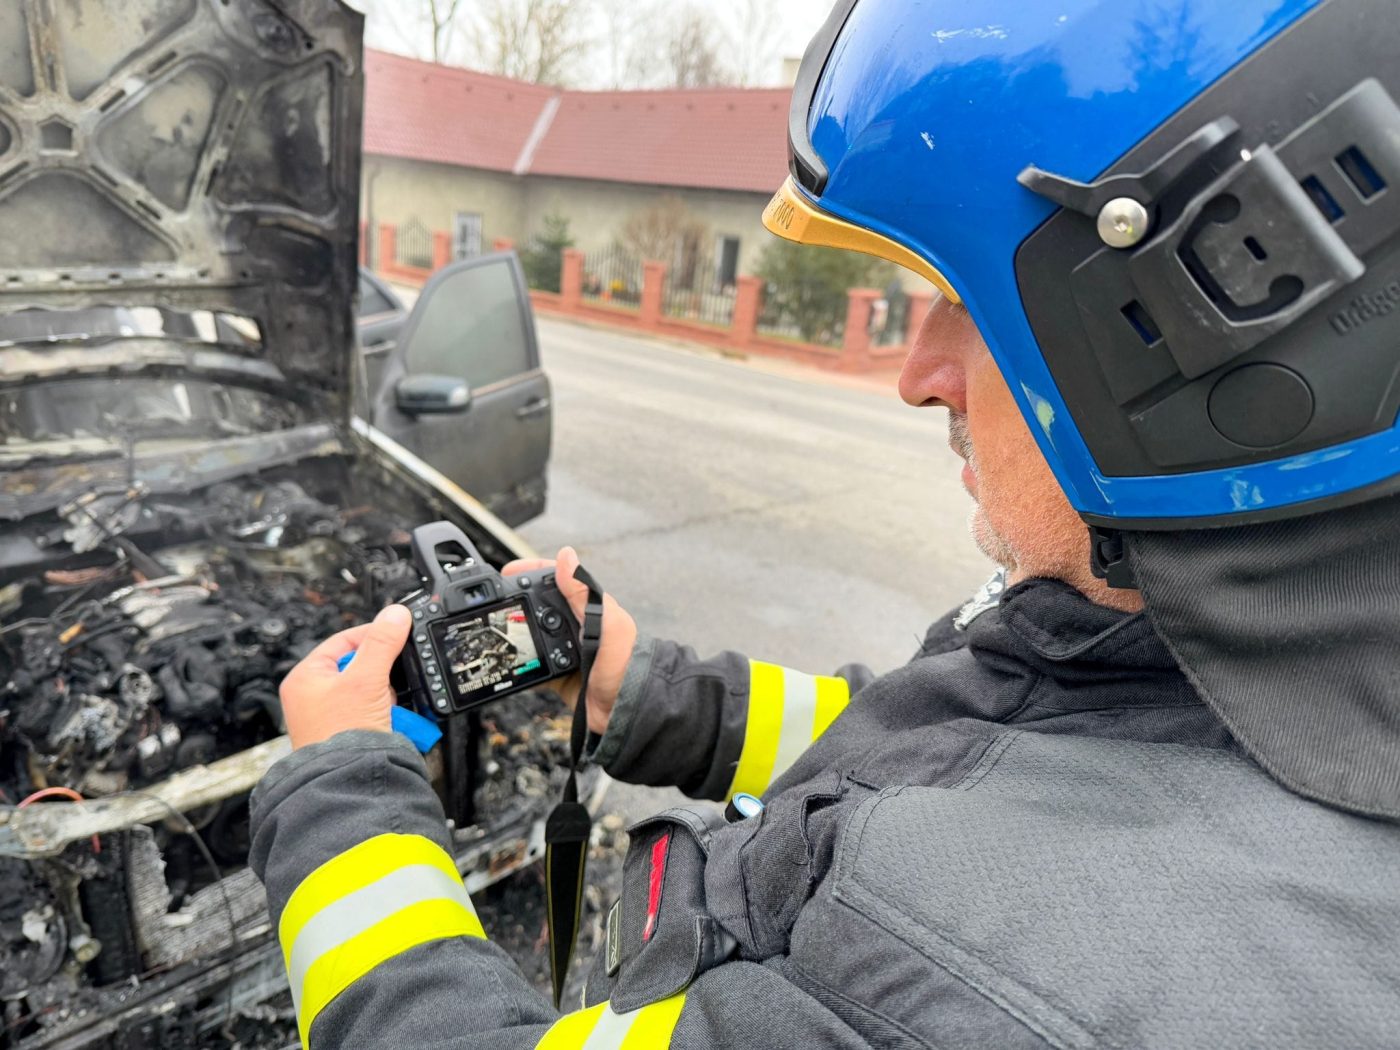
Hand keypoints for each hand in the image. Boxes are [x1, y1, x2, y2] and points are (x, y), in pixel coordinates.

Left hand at [279, 605, 412, 748]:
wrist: (346, 782)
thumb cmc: (340, 736)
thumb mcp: (366, 679)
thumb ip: (382, 643)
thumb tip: (395, 615)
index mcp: (305, 677)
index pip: (343, 641)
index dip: (372, 636)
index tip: (396, 633)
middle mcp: (312, 697)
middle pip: (359, 666)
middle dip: (382, 675)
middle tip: (388, 683)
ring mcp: (329, 718)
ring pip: (369, 690)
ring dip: (386, 696)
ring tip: (387, 708)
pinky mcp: (345, 734)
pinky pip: (372, 712)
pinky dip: (386, 713)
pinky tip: (390, 721)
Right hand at [502, 547, 635, 735]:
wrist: (626, 713)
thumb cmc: (626, 667)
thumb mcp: (607, 625)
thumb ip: (585, 593)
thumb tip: (566, 556)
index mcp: (590, 606)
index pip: (558, 579)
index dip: (533, 572)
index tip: (508, 572)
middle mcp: (577, 625)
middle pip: (540, 604)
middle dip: (516, 599)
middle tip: (493, 600)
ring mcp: (565, 649)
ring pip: (532, 633)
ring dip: (515, 630)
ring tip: (494, 626)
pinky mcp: (557, 673)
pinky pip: (531, 662)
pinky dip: (519, 661)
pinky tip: (508, 659)